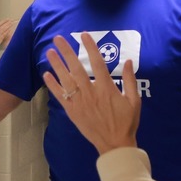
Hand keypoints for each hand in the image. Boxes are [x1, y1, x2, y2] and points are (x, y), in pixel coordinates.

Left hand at [41, 34, 140, 153]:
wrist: (115, 144)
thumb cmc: (127, 122)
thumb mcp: (134, 101)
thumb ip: (130, 80)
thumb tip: (128, 61)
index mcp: (106, 88)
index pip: (97, 62)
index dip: (90, 47)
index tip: (84, 35)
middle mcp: (91, 93)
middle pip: (76, 68)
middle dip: (67, 52)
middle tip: (58, 39)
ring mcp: (80, 103)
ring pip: (66, 80)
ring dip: (57, 65)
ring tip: (49, 52)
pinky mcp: (73, 112)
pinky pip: (60, 96)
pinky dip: (53, 85)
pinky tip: (46, 74)